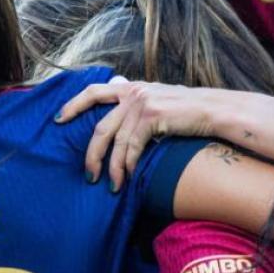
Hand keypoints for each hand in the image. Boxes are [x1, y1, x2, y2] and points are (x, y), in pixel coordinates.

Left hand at [55, 80, 219, 189]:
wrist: (215, 109)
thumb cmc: (191, 111)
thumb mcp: (160, 100)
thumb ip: (140, 107)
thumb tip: (123, 124)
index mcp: (132, 87)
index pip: (93, 91)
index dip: (73, 105)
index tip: (58, 120)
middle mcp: (133, 92)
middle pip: (100, 127)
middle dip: (92, 154)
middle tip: (89, 174)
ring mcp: (141, 103)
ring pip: (115, 142)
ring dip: (112, 168)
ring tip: (112, 185)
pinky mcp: (151, 115)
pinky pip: (132, 147)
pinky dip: (129, 164)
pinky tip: (130, 176)